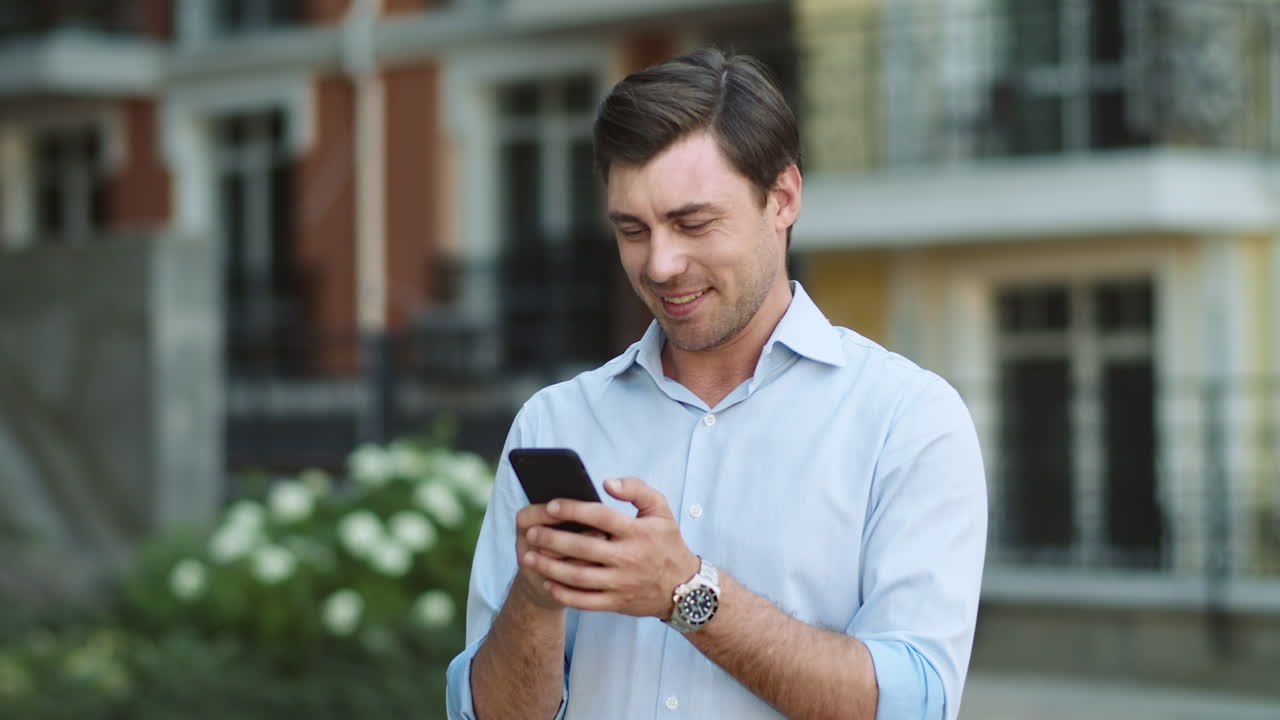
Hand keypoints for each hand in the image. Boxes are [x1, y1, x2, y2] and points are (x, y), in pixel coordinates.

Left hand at [520, 476, 698, 618]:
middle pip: (583, 548)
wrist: (684, 588)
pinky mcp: (617, 602)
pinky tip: (547, 583)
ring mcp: (621, 583)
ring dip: (550, 567)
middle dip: (553, 540)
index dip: (574, 509)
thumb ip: (637, 489)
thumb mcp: (661, 510)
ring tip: (529, 557)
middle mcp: (628, 557)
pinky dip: (564, 594)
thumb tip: (607, 482)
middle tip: (531, 533)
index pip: (601, 516)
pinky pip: (585, 601)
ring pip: (579, 577)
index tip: (551, 505)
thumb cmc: (667, 544)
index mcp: (637, 532)